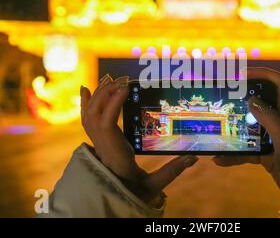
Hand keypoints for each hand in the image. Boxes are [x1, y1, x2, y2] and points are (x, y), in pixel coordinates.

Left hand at [80, 75, 197, 203]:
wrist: (115, 198)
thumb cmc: (134, 191)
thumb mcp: (154, 184)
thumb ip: (173, 171)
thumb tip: (193, 158)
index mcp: (114, 154)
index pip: (106, 125)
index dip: (112, 105)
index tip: (125, 89)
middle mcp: (101, 147)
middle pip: (94, 116)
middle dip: (106, 95)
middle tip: (123, 81)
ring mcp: (96, 143)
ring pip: (89, 115)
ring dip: (99, 95)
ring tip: (110, 80)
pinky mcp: (97, 140)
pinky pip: (86, 118)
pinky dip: (86, 102)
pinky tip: (85, 88)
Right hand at [213, 68, 279, 205]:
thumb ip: (272, 119)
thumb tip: (252, 100)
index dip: (264, 74)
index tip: (243, 74)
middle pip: (265, 100)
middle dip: (246, 96)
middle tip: (225, 95)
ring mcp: (277, 139)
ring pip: (254, 125)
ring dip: (237, 125)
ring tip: (219, 123)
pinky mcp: (270, 154)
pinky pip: (249, 149)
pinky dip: (236, 153)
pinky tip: (220, 159)